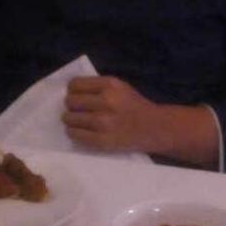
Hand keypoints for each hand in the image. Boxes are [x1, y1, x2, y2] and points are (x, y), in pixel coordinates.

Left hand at [63, 76, 218, 166]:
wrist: (155, 128)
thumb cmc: (135, 106)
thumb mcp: (120, 88)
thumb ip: (98, 87)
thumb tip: (70, 92)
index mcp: (110, 85)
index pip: (75, 84)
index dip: (72, 91)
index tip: (75, 96)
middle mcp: (106, 101)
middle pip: (71, 101)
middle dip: (71, 106)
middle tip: (76, 110)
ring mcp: (103, 122)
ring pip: (70, 118)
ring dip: (70, 120)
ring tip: (76, 122)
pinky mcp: (102, 140)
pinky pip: (76, 134)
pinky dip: (73, 133)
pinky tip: (78, 131)